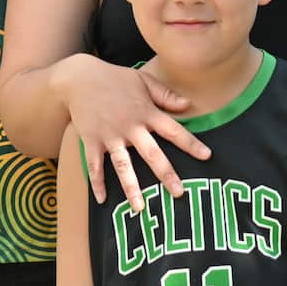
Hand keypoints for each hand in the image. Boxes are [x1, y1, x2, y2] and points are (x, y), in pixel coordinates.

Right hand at [58, 56, 209, 210]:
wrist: (79, 78)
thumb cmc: (115, 78)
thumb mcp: (143, 80)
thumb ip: (166, 95)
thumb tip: (188, 105)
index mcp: (146, 112)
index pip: (173, 130)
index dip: (191, 144)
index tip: (207, 156)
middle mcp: (130, 126)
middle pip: (151, 154)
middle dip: (166, 174)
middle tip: (179, 193)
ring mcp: (109, 136)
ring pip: (122, 165)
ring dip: (131, 187)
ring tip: (139, 208)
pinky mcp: (91, 141)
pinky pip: (94, 166)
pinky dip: (97, 183)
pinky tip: (102, 200)